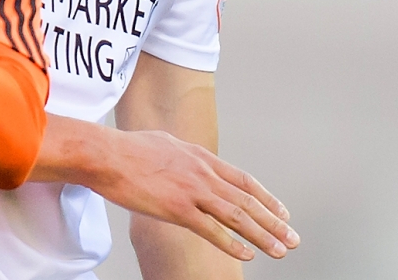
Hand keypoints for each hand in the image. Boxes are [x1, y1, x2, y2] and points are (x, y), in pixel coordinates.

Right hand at [94, 126, 295, 260]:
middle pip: (247, 200)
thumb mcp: (166, 143)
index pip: (243, 180)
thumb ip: (184, 154)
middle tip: (292, 237)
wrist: (106, 155)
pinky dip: (233, 244)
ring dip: (262, 235)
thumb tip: (190, 158)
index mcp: (201, 157)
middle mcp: (203, 173)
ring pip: (237, 216)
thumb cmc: (128, 149)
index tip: (282, 212)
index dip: (266, 197)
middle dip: (274, 222)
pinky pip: (212, 230)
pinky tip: (246, 254)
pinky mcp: (178, 209)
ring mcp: (192, 191)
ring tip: (280, 249)